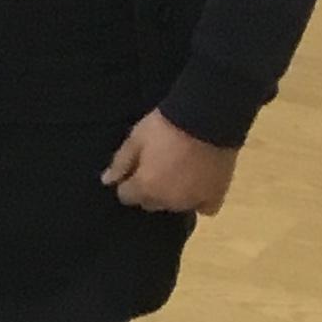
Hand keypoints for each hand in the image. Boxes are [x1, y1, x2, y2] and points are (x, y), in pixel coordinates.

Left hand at [102, 111, 237, 217]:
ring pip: (175, 205)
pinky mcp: (215, 194)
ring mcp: (192, 200)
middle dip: (150, 189)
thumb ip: (121, 162)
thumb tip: (107, 181)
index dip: (129, 181)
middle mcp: (166, 200)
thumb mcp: (137, 137)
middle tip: (159, 167)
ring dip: (174, 195)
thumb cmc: (167, 124)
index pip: (126, 195)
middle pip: (150, 202)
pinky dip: (201, 200)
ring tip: (180, 173)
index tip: (135, 169)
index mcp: (145, 187)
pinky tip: (200, 187)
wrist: (209, 114)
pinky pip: (205, 207)